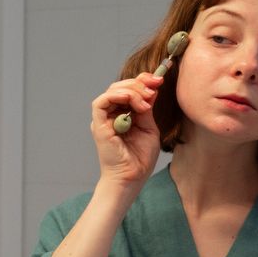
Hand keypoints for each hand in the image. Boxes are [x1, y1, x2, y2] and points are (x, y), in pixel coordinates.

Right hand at [89, 73, 164, 192]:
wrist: (132, 178)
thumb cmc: (139, 158)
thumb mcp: (148, 127)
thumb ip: (146, 108)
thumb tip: (151, 88)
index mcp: (121, 114)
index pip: (127, 90)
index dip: (142, 80)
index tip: (158, 79)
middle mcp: (110, 115)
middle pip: (119, 87)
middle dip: (139, 83)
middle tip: (155, 86)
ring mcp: (103, 120)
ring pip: (111, 91)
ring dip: (131, 90)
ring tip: (146, 100)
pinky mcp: (99, 125)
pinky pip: (101, 103)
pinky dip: (117, 96)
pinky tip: (133, 100)